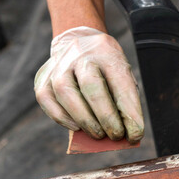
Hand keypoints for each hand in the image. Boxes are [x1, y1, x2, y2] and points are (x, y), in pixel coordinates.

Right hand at [34, 27, 143, 141]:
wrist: (78, 42)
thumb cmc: (105, 68)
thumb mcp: (120, 75)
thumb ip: (122, 101)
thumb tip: (123, 136)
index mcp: (107, 51)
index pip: (121, 83)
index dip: (129, 113)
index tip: (135, 135)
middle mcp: (81, 54)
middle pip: (91, 85)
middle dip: (105, 116)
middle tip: (115, 136)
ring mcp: (59, 63)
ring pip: (65, 92)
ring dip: (83, 119)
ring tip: (97, 134)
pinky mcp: (43, 76)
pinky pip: (47, 99)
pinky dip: (61, 117)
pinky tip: (76, 127)